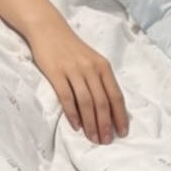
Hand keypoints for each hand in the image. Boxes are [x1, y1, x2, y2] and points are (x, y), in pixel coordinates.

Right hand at [27, 21, 129, 143]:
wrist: (48, 29)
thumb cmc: (71, 48)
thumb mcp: (92, 61)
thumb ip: (100, 80)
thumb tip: (108, 108)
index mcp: (103, 66)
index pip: (116, 95)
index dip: (120, 116)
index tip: (122, 132)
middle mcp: (91, 69)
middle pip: (102, 102)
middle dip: (105, 124)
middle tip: (106, 141)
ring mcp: (73, 71)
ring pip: (86, 102)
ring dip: (90, 123)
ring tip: (93, 138)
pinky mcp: (56, 73)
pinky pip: (66, 97)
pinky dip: (72, 114)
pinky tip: (76, 126)